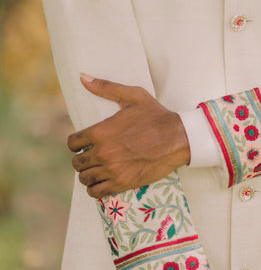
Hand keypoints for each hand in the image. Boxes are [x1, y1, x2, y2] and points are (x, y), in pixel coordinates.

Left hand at [67, 74, 190, 197]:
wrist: (178, 138)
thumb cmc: (155, 115)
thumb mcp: (132, 96)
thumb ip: (106, 87)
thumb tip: (83, 77)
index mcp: (101, 131)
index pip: (73, 143)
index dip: (76, 143)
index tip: (83, 144)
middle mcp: (102, 152)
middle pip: (77, 163)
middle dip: (82, 159)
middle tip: (92, 156)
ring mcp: (112, 169)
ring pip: (85, 178)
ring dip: (88, 174)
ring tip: (97, 169)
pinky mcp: (122, 182)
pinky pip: (97, 192)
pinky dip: (95, 188)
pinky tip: (102, 182)